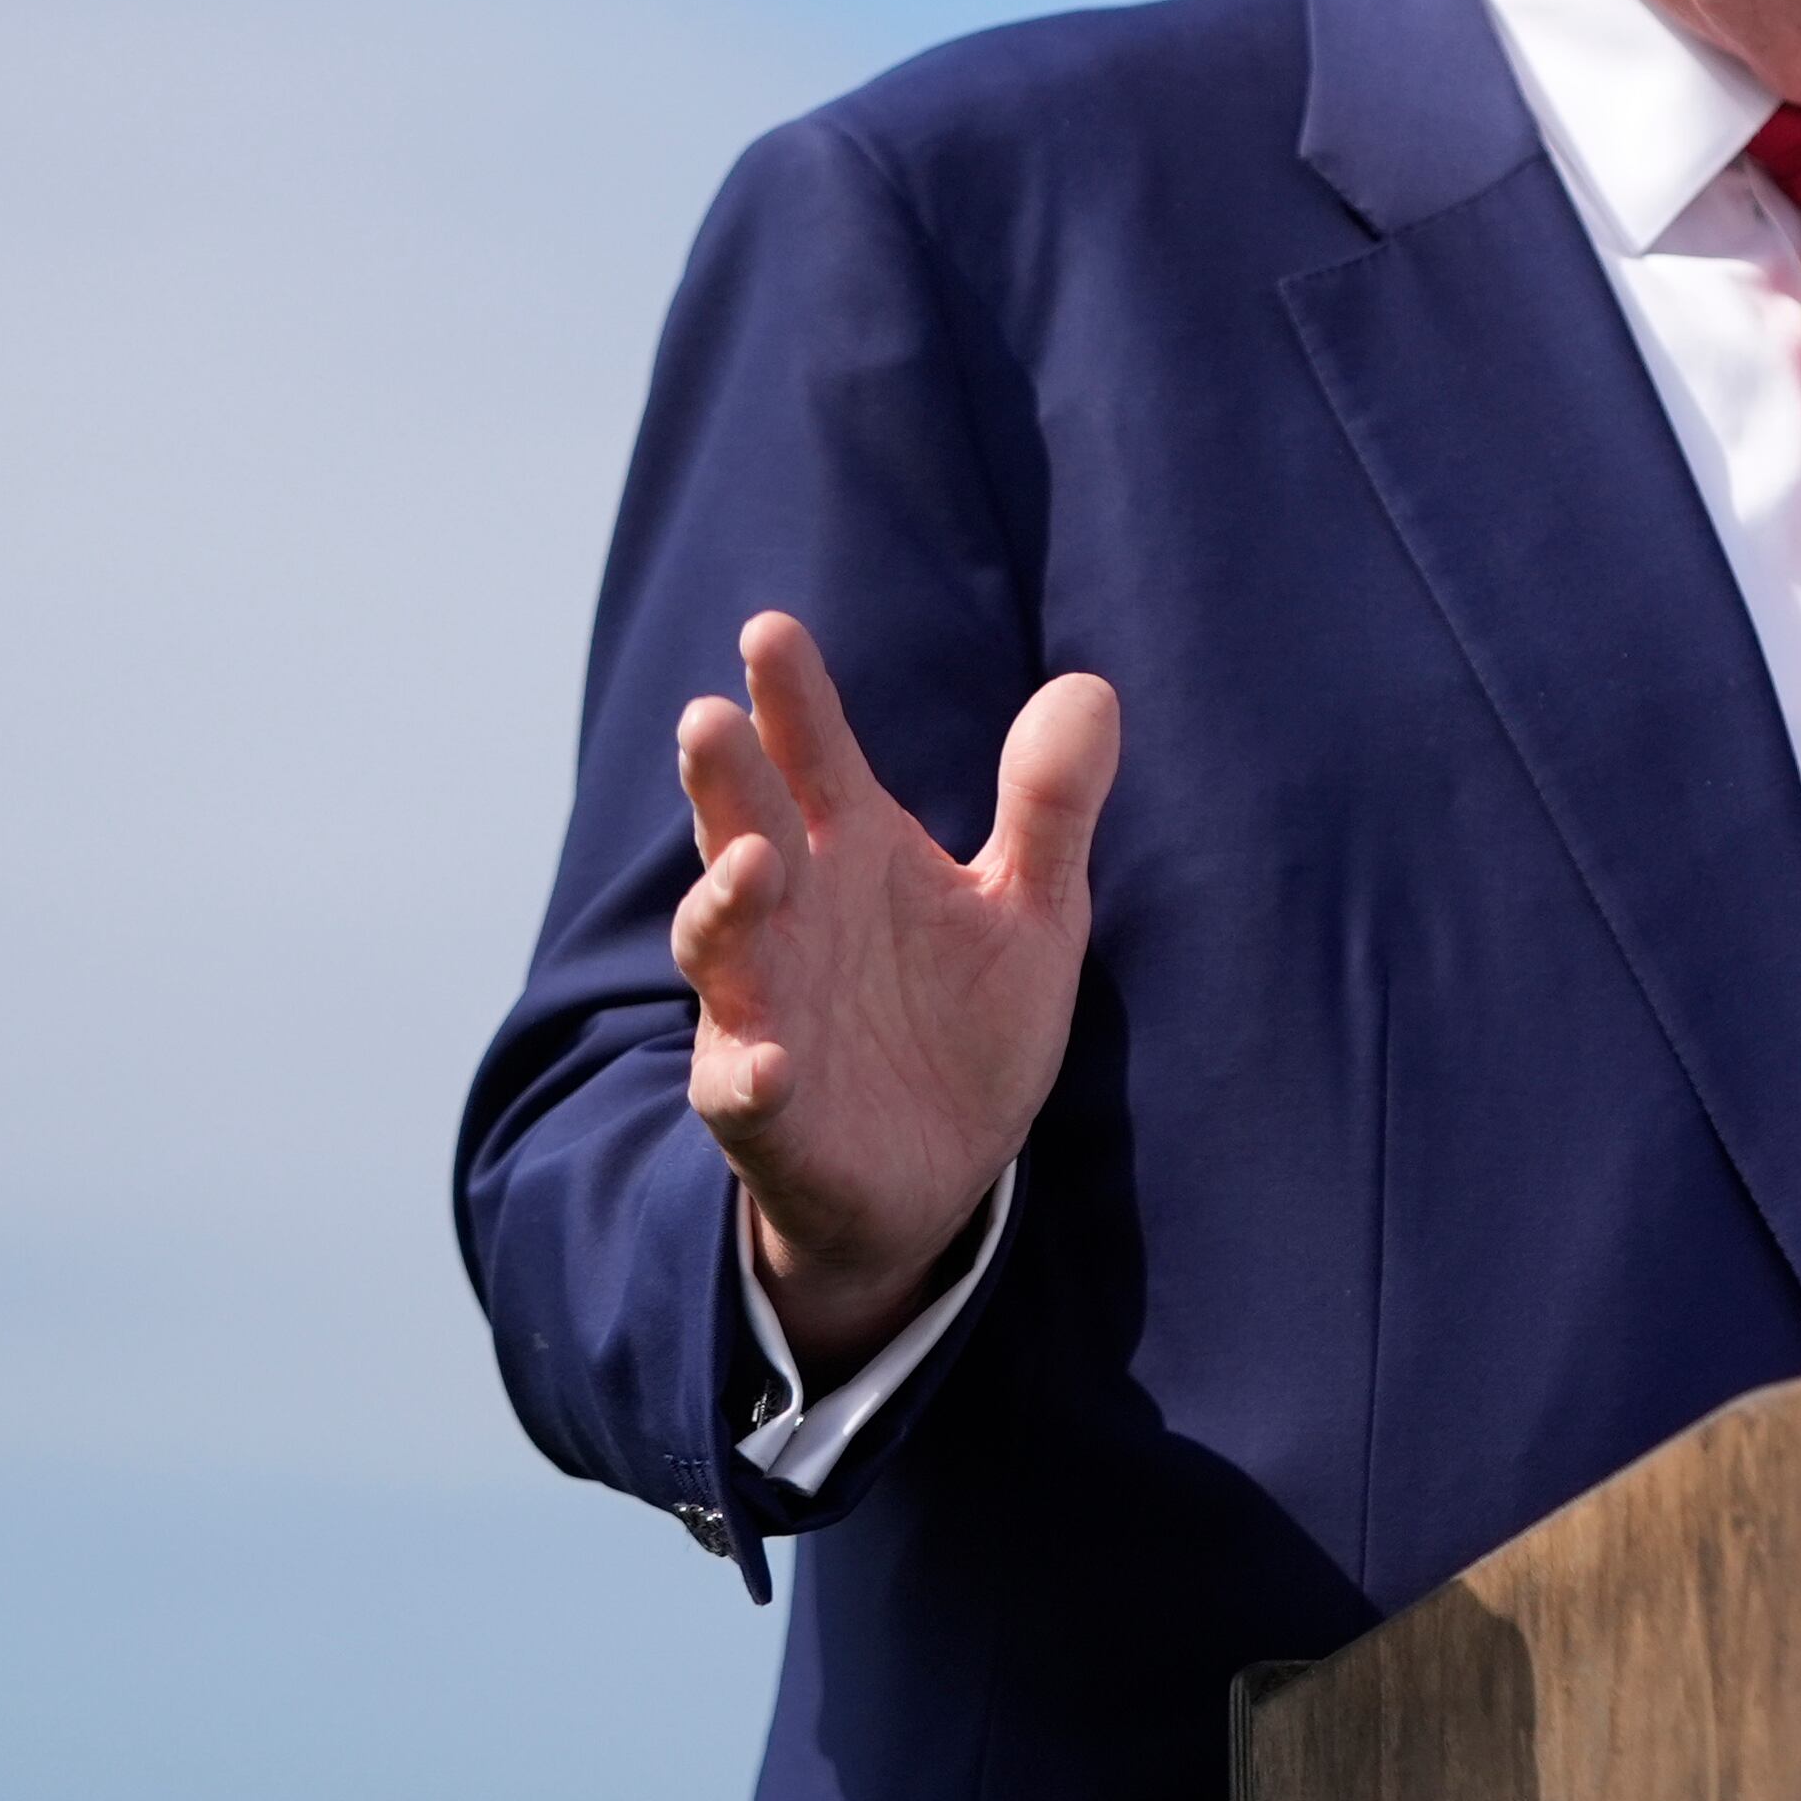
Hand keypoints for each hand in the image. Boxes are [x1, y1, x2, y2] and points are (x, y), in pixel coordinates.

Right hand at [671, 612, 1120, 1386]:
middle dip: (725, 779)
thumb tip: (1090, 686)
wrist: (939, 1171)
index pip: (815, 758)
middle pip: (743, 830)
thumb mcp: (1030, 911)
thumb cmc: (965, 1023)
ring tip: (753, 861)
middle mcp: (793, 916)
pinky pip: (742, 1086)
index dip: (793, 699)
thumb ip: (1049, 806)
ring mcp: (765, 1008)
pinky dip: (750, 1071)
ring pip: (720, 945)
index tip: (771, 630)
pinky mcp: (765, 1106)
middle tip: (709, 715)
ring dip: (724, 905)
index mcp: (855, 854)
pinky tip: (770, 1061)